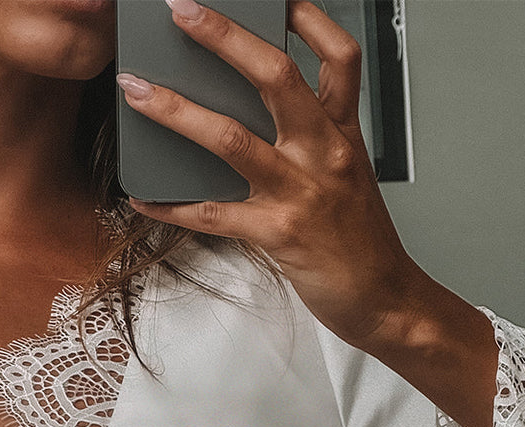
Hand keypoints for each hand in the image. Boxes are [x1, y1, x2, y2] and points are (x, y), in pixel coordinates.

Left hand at [116, 0, 423, 352]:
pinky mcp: (277, 235)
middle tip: (182, 10)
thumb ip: (313, 142)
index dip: (309, 17)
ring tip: (138, 92)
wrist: (386, 300)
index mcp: (342, 134)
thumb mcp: (350, 176)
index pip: (339, 57)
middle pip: (275, 76)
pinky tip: (144, 194)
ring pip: (231, 137)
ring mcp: (299, 193)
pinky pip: (211, 213)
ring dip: (176, 111)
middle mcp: (322, 154)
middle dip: (223, 37)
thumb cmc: (361, 243)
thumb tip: (251, 116)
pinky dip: (170, 203)